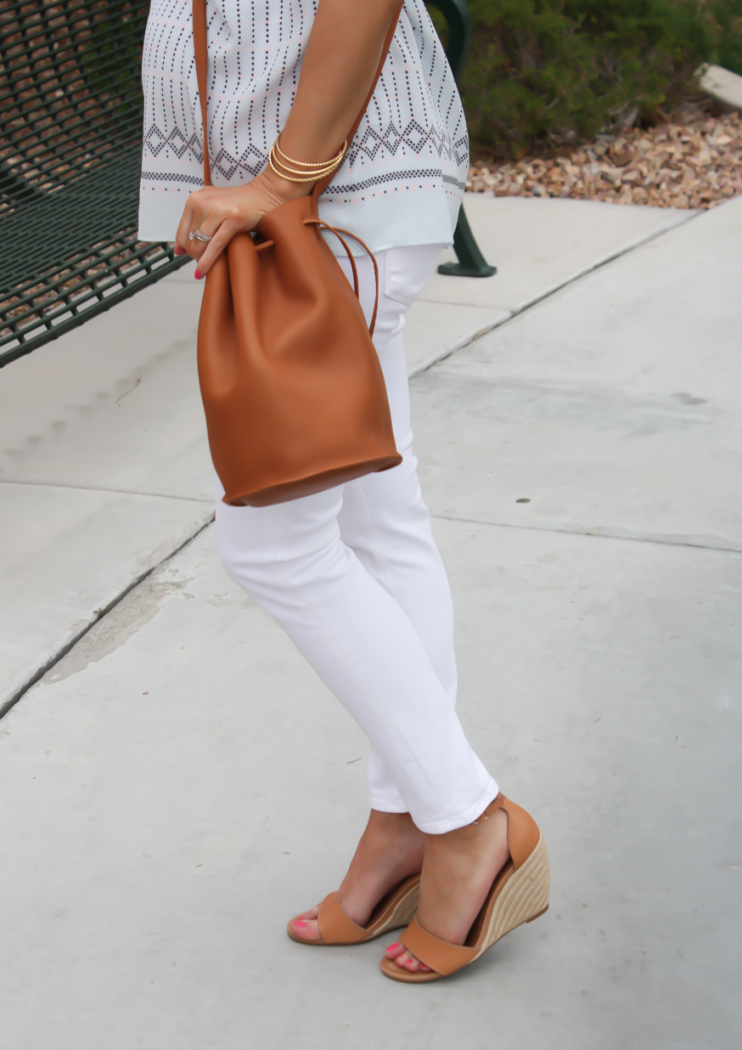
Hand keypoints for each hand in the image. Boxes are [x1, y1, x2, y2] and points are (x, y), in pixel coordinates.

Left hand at [174, 169, 308, 277]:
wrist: (264, 195)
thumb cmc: (238, 204)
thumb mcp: (211, 209)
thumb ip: (194, 226)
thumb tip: (177, 251)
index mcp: (195, 198)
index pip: (181, 231)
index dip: (184, 248)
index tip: (191, 256)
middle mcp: (203, 202)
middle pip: (190, 239)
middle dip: (194, 255)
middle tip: (201, 262)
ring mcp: (218, 210)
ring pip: (201, 243)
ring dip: (201, 259)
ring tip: (205, 265)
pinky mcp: (233, 219)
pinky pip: (215, 245)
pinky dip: (208, 260)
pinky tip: (202, 271)